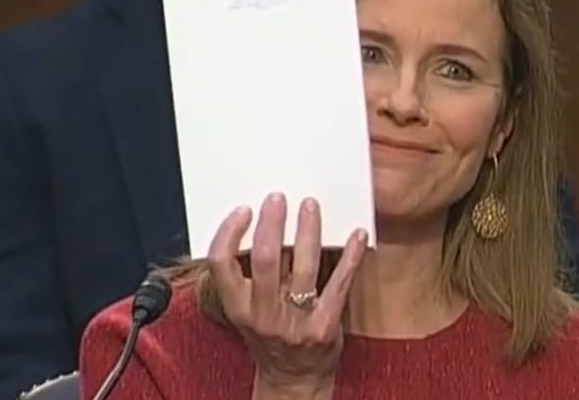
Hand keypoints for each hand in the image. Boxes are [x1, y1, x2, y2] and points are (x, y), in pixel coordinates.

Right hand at [208, 192, 368, 397]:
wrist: (294, 380)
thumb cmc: (270, 338)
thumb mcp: (247, 311)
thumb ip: (249, 276)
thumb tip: (261, 225)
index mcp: (238, 308)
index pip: (221, 264)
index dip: (230, 232)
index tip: (243, 210)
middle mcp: (263, 315)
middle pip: (264, 259)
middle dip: (271, 224)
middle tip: (278, 199)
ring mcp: (295, 322)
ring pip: (303, 266)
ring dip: (308, 231)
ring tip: (310, 207)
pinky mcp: (324, 326)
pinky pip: (339, 284)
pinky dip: (350, 257)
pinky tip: (357, 236)